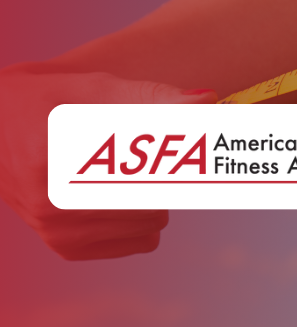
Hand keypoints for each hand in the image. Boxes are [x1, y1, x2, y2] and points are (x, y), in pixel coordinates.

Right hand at [0, 65, 215, 259]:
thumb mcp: (97, 88)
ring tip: (132, 167)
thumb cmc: (50, 101)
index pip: (155, 172)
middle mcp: (56, 202)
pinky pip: (139, 241)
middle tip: (158, 150)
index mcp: (63, 159)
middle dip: (168, 173)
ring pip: (155, 222)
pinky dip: (142, 218)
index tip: (202, 142)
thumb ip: (155, 96)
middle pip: (160, 198)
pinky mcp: (64, 246)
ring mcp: (57, 230)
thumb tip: (208, 100)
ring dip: (157, 196)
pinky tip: (123, 190)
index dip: (186, 156)